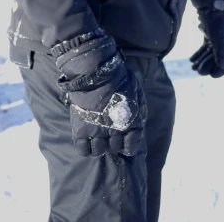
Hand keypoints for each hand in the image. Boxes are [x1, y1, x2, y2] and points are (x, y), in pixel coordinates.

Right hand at [53, 32, 146, 157]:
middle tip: (110, 134)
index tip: (126, 142)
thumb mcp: (136, 88)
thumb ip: (140, 105)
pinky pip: (83, 150)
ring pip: (99, 151)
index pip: (132, 145)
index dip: (129, 146)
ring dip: (99, 146)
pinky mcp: (81, 130)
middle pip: (115, 148)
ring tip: (97, 136)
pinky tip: (86, 140)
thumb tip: (142, 118)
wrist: (96, 72)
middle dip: (114, 143)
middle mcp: (115, 130)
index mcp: (130, 121)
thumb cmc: (118, 77)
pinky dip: (85, 148)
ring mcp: (97, 131)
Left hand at [190, 0, 223, 78]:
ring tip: (194, 68)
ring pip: (211, 54)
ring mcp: (218, 37)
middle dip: (210, 66)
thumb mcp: (222, 38)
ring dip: (203, 62)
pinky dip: (199, 54)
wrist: (209, 5)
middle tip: (200, 73)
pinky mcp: (210, 35)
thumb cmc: (218, 21)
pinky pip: (205, 48)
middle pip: (220, 58)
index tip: (214, 76)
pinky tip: (192, 61)